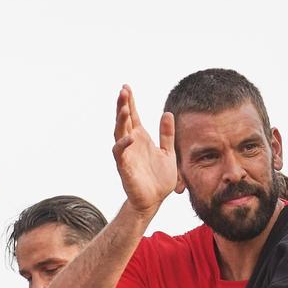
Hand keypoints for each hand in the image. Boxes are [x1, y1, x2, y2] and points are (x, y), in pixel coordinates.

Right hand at [112, 85, 177, 216]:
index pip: (133, 116)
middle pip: (123, 121)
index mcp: (140, 138)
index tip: (126, 87)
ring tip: (125, 107)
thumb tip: (167, 113)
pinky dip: (123, 144)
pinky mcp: (125, 168)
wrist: (154, 200)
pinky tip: (130, 136)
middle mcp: (131, 144)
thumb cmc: (159, 178)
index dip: (130, 102)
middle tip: (123, 91)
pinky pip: (120, 154)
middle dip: (123, 106)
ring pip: (119, 133)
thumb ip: (167, 134)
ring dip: (121, 120)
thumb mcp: (168, 152)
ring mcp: (126, 155)